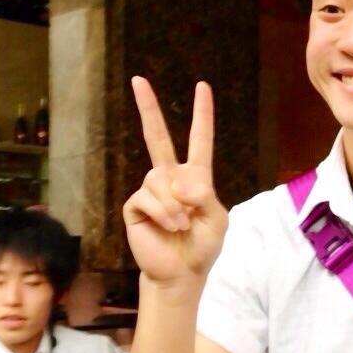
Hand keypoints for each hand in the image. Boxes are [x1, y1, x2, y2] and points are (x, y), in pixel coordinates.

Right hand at [123, 77, 227, 285]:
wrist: (181, 273)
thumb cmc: (202, 246)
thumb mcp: (216, 218)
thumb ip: (205, 195)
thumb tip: (182, 181)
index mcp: (196, 178)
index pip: (199, 140)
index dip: (202, 115)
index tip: (202, 87)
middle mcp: (171, 178)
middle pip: (157, 137)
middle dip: (148, 108)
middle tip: (138, 79)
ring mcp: (151, 190)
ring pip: (159, 179)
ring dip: (176, 205)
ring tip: (182, 225)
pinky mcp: (135, 206)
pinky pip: (148, 197)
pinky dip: (164, 213)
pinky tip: (170, 227)